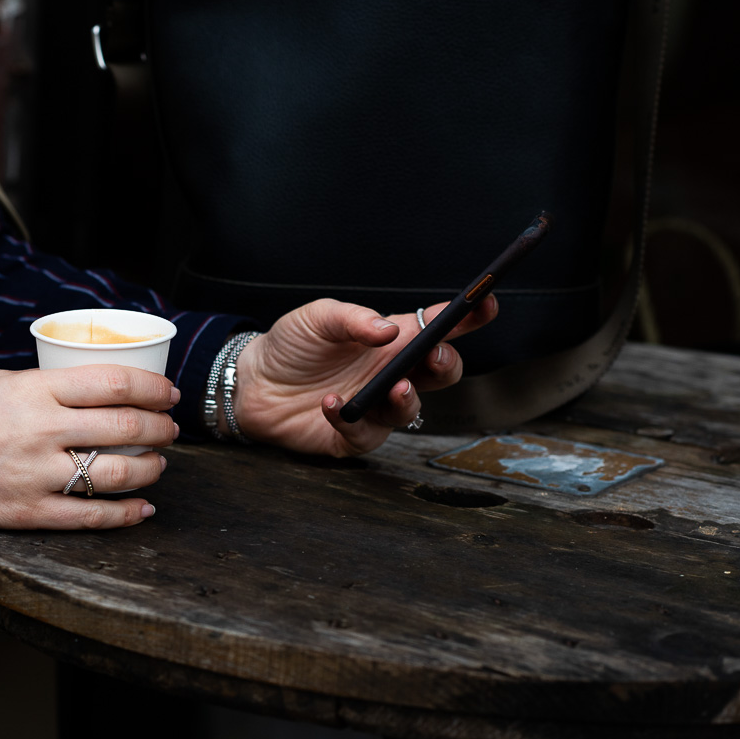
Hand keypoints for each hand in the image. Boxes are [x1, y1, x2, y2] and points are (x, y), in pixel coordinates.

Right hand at [0, 365, 179, 528]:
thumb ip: (42, 386)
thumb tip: (86, 391)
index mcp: (34, 391)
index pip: (113, 383)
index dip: (152, 387)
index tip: (168, 392)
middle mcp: (42, 431)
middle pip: (125, 427)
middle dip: (160, 427)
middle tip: (170, 427)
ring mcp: (37, 475)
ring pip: (117, 473)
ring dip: (151, 468)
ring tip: (159, 463)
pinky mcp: (28, 513)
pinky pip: (90, 516)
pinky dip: (125, 514)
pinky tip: (143, 507)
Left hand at [232, 297, 496, 456]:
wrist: (253, 381)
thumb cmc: (292, 344)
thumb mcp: (318, 317)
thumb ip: (352, 319)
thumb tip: (388, 329)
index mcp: (392, 340)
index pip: (439, 328)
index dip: (469, 316)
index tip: (486, 302)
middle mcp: (391, 374)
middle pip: (440, 373)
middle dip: (447, 365)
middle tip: (434, 357)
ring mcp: (375, 407)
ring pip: (411, 409)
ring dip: (407, 399)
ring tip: (392, 386)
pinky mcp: (352, 436)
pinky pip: (365, 434)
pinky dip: (351, 420)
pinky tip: (332, 404)